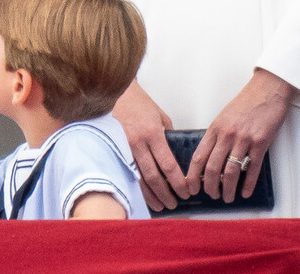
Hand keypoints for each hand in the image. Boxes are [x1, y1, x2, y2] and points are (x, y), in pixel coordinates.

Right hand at [112, 80, 187, 211]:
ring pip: (138, 178)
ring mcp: (123, 147)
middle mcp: (137, 142)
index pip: (168, 165)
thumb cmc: (139, 103)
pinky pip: (126, 172)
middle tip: (174, 204)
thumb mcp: (160, 117)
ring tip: (160, 205)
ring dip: (150, 195)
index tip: (186, 191)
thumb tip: (175, 155)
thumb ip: (168, 137)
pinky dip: (136, 186)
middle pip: (153, 176)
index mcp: (152, 133)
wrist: (115, 93)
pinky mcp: (113, 149)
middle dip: (166, 193)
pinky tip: (142, 195)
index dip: (178, 182)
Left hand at [185, 69, 292, 202]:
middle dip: (210, 186)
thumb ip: (216, 135)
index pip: (198, 156)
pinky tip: (245, 192)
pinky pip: (253, 168)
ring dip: (228, 188)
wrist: (267, 90)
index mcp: (214, 129)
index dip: (193, 174)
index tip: (190, 186)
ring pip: (231, 171)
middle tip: (211, 196)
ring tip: (228, 198)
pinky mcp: (261, 143)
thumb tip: (209, 157)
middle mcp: (227, 135)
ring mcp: (244, 140)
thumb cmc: (245, 104)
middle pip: (213, 167)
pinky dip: (248, 183)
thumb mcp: (223, 117)